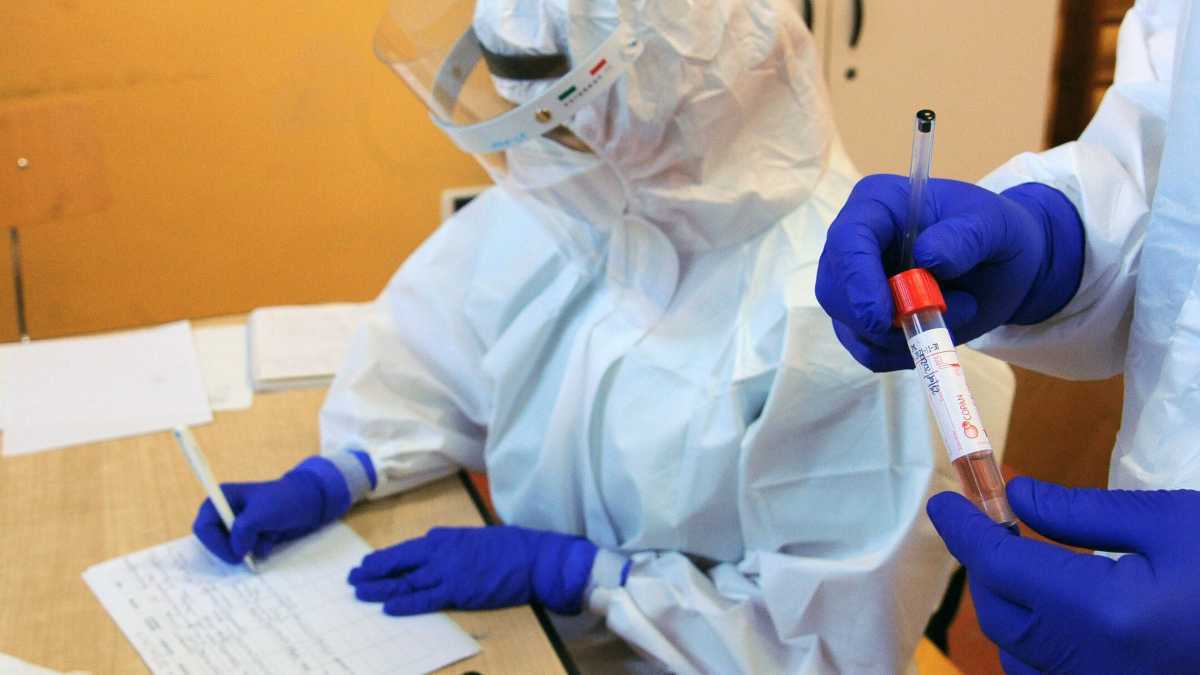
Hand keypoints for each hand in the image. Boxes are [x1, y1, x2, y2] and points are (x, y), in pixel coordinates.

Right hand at [193, 457, 351, 562]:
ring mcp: (239, 525)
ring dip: (251, 548)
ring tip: (268, 535)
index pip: (203, 528)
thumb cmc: (286, 499)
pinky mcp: (252, 535)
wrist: (312, 502)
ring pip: (233, 550)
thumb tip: (236, 551)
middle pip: (215, 542)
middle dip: (235, 548)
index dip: (215, 544)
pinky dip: (261, 548)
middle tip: (254, 547)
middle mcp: (226, 512)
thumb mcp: (262, 513)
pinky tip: (274, 536)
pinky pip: (247, 552)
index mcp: (222, 498)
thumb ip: (243, 531)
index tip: (235, 554)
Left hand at [347, 525, 597, 615]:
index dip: (383, 559)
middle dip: (373, 572)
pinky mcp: (457, 590)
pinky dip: (406, 602)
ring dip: (381, 587)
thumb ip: (448, 548)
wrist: (530, 557)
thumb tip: (429, 556)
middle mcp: (438, 552)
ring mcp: (447, 571)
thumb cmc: (505, 548)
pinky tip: (388, 606)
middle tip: (352, 578)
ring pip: (405, 580)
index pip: (405, 550)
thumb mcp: (470, 540)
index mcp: (442, 538)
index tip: (365, 565)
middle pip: (398, 563)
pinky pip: (425, 598)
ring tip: (360, 592)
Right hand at [815, 175, 1083, 370]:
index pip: (846, 240)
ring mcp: (854, 284)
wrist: (1003, 266)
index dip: (856, 280)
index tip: (883, 318)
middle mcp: (854, 244)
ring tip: (957, 312)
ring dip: (901, 337)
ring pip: (849, 326)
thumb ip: (965, 237)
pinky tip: (937, 331)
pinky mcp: (864, 319)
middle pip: (834, 290)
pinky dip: (902, 353)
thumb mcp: (993, 225)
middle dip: (878, 320)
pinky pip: (867, 350)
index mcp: (877, 205)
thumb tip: (927, 256)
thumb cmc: (994, 234)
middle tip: (937, 317)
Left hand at [927, 477, 1199, 673]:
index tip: (944, 502)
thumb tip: (1016, 498)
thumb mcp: (1170, 523)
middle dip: (988, 566)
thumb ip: (1081, 514)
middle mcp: (1090, 668)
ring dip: (1010, 608)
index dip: (964, 531)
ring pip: (1018, 654)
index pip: (1000, 566)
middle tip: (992, 524)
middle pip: (1002, 613)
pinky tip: (1057, 613)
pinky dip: (1036, 646)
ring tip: (1025, 563)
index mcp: (1102, 614)